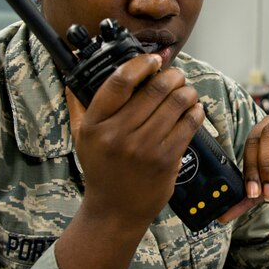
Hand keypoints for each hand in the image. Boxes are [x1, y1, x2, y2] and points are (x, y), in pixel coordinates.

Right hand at [65, 54, 204, 231]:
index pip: (119, 81)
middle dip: (172, 75)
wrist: (115, 210)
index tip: (153, 59)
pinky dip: (195, 111)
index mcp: (96, 125)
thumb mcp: (82, 137)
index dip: (141, 63)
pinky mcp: (166, 159)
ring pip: (177, 103)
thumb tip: (74, 67)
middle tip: (175, 75)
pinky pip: (189, 124)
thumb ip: (79, 102)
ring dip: (187, 91)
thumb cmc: (101, 169)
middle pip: (155, 88)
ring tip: (186, 91)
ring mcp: (144, 148)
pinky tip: (192, 109)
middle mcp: (119, 135)